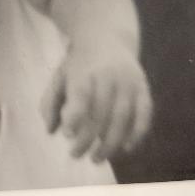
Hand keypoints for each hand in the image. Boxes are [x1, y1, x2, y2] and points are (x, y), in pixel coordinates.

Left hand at [41, 44, 152, 162]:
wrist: (106, 37)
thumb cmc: (79, 64)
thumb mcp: (60, 76)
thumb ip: (51, 102)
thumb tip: (51, 131)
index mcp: (84, 72)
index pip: (81, 96)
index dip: (76, 117)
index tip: (67, 135)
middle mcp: (108, 77)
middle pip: (101, 113)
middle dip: (88, 139)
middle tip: (75, 155)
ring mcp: (128, 83)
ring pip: (123, 118)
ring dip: (110, 143)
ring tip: (96, 158)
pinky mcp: (143, 88)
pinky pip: (144, 114)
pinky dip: (137, 133)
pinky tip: (126, 148)